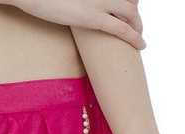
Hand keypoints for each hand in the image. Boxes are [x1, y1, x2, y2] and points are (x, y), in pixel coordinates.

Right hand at [13, 0, 144, 48]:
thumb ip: (79, 0)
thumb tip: (78, 7)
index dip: (129, 3)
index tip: (129, 10)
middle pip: (130, 1)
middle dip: (136, 14)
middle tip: (137, 27)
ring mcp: (101, 1)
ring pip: (131, 13)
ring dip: (138, 26)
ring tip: (139, 38)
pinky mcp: (95, 18)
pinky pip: (122, 28)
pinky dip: (134, 37)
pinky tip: (141, 44)